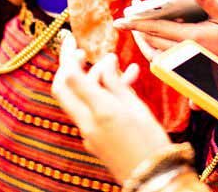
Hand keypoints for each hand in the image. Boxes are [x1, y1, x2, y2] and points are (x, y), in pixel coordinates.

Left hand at [52, 33, 171, 182]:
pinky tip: (124, 85)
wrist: (155, 181)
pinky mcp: (95, 139)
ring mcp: (88, 133)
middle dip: (67, 66)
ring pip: (80, 98)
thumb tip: (106, 60)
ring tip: (118, 65)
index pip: (70, 77)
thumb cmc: (151, 144)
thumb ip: (116, 83)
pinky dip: (101, 96)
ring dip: (92, 79)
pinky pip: (91, 111)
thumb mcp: (136, 108)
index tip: (72, 40)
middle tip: (79, 50)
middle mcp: (87, 122)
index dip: (67, 55)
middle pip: (63, 88)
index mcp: (99, 111)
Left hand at [115, 0, 217, 64]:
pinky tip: (154, 41)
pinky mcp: (191, 68)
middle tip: (126, 17)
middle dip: (137, 30)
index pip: (157, 30)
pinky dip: (155, 52)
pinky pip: (167, 63)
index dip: (136, 24)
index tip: (120, 21)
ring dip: (144, 42)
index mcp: (195, 37)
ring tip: (137, 28)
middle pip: (152, 43)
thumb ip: (210, 1)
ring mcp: (189, 63)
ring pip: (156, 55)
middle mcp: (188, 52)